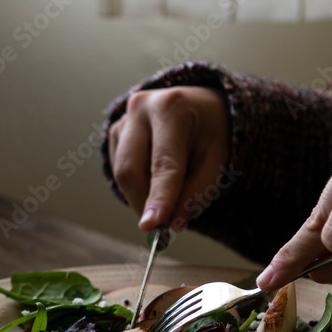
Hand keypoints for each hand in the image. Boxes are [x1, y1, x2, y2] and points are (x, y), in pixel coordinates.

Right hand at [107, 86, 230, 231]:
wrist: (197, 105)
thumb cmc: (210, 131)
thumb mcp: (218, 159)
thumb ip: (197, 192)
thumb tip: (173, 224)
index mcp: (173, 108)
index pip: (164, 163)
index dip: (158, 197)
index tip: (152, 226)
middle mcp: (141, 108)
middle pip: (130, 169)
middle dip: (143, 203)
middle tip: (160, 226)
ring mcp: (122, 119)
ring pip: (121, 173)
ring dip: (141, 195)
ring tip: (166, 195)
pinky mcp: (113, 132)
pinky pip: (118, 170)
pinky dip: (136, 184)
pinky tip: (155, 175)